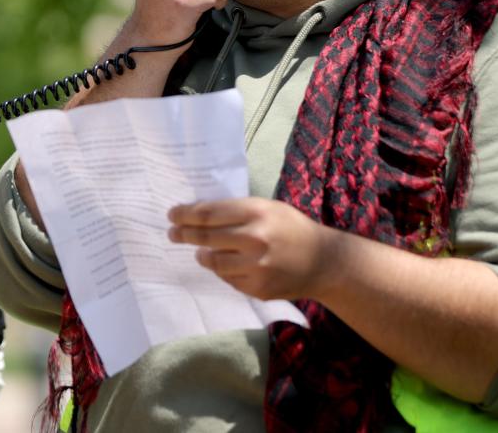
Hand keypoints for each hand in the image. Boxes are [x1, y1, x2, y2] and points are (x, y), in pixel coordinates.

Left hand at [167, 197, 330, 301]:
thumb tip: (198, 214)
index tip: (172, 214)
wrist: (324, 262)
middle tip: (173, 233)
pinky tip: (225, 264)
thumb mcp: (268, 208)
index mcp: (256, 212)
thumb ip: (237, 211)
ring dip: (201, 255)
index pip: (208, 214)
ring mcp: (255, 267)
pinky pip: (228, 278)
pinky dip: (222, 270)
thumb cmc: (292, 228)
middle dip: (184, 234)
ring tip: (199, 251)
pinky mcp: (257, 288)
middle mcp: (254, 239)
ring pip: (212, 261)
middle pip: (205, 237)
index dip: (186, 214)